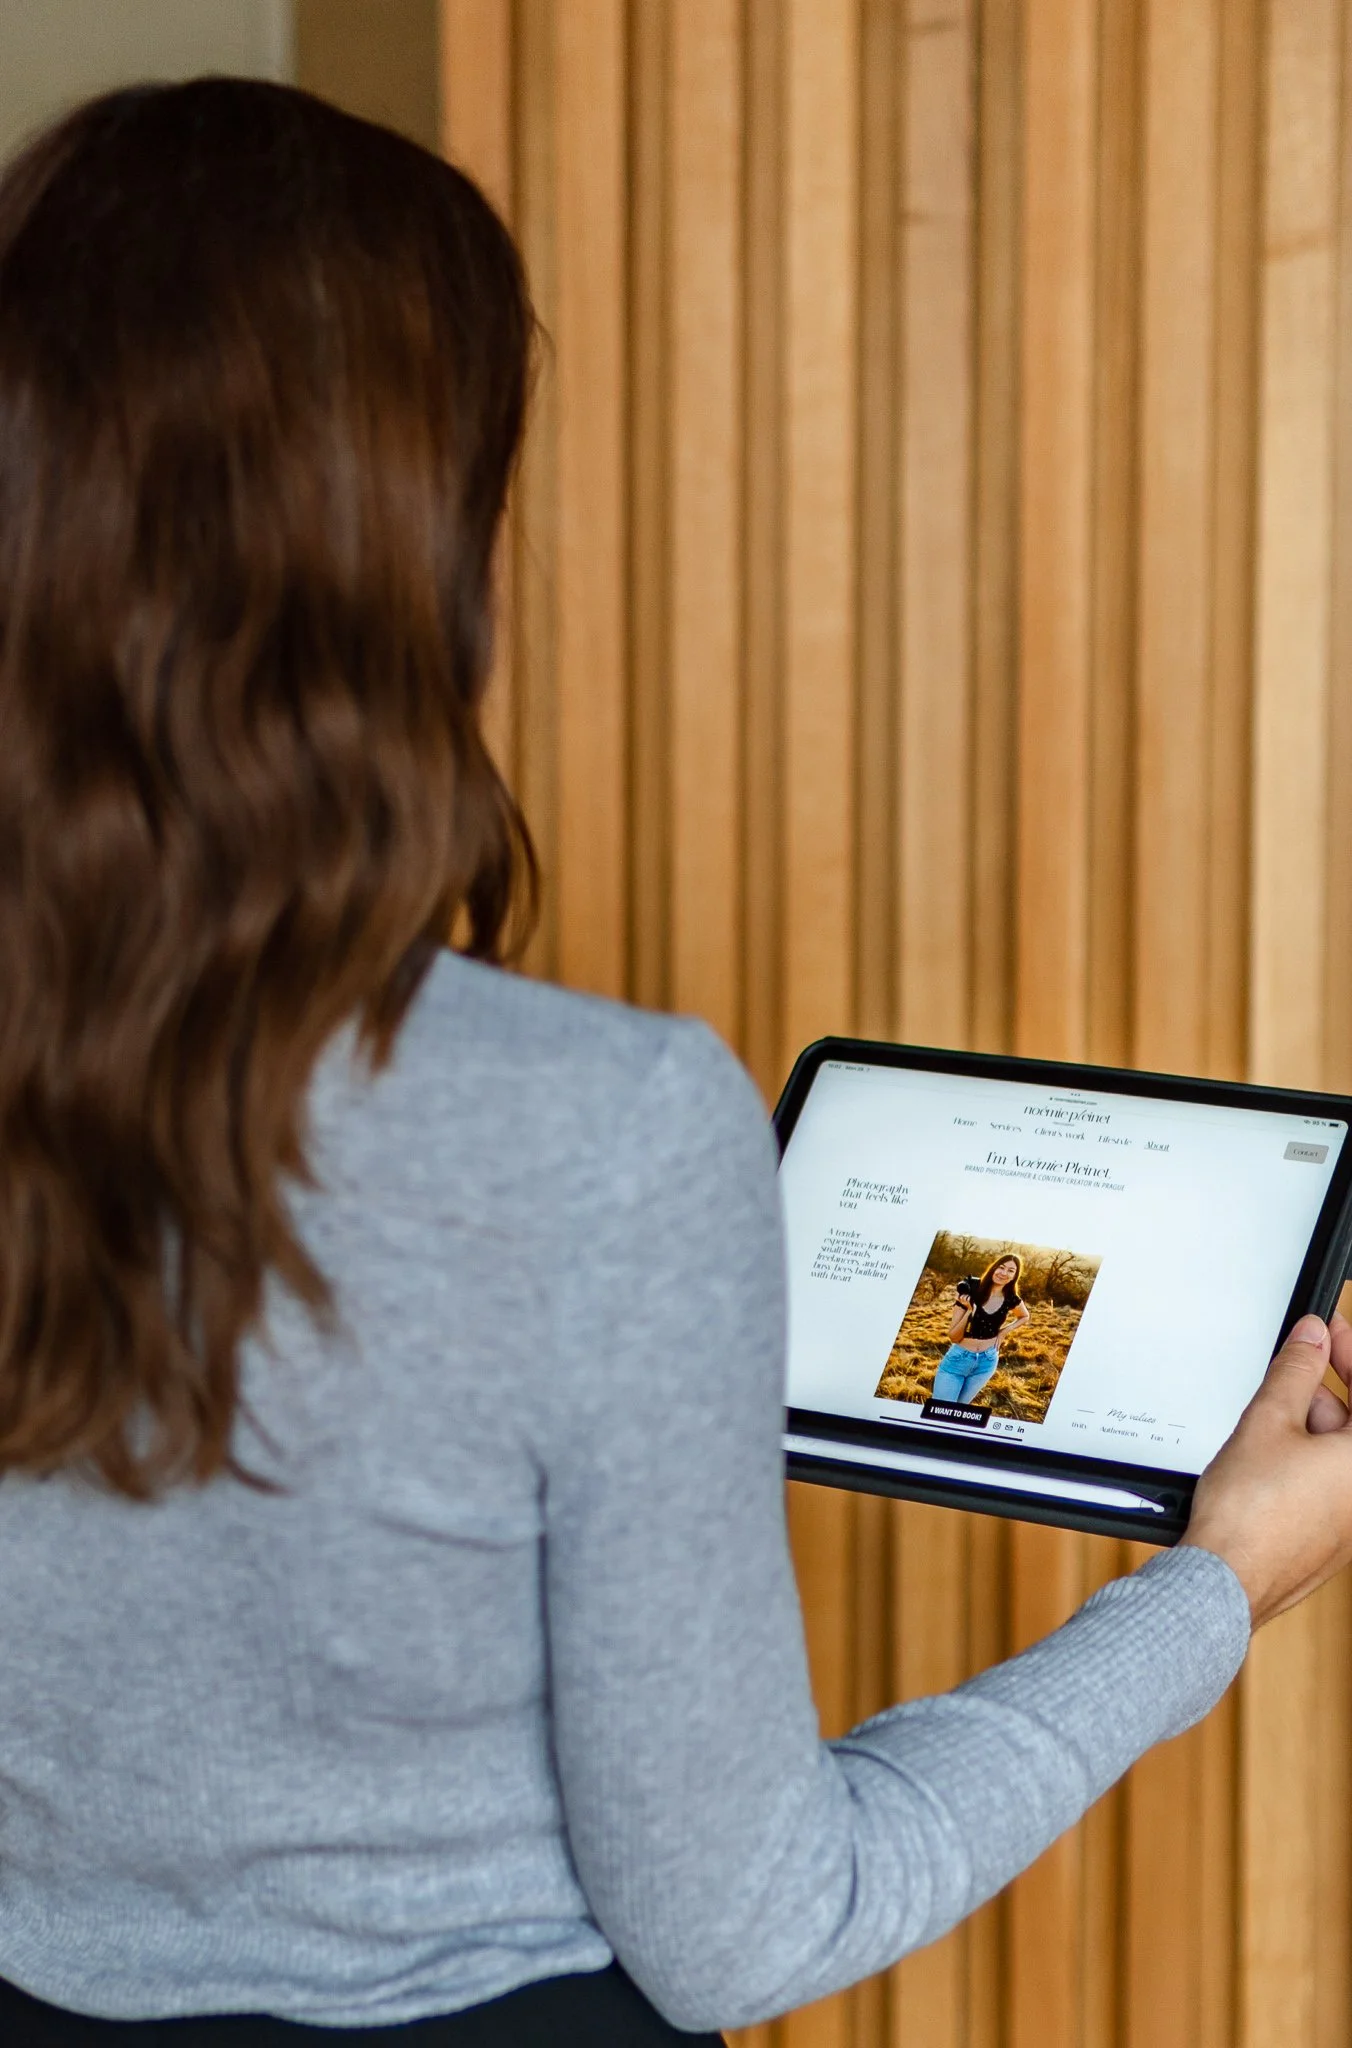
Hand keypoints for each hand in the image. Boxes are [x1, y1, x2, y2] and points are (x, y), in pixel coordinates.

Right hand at [1181, 1312, 1351, 1627]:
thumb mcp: (1269, 1421)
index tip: (1327, 1330)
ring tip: (1260, 1424)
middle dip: (1319, 1393)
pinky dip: (1299, 1463)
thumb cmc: (1251, 1515)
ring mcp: (1351, 1523)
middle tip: (1286, 1371)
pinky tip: (1261, 1459)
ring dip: (1304, 1429)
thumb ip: (1295, 1372)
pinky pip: (1324, 1486)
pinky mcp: (1329, 1541)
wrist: (1226, 1581)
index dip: (1347, 1351)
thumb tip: (1312, 1338)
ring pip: (1336, 1455)